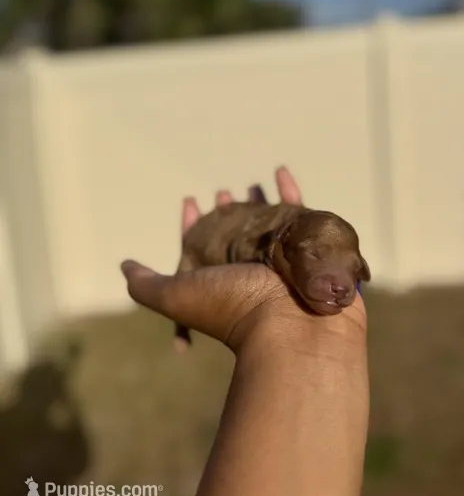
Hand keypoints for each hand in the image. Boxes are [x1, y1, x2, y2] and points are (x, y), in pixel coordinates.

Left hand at [120, 166, 365, 353]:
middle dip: (227, 211)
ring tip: (252, 184)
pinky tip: (279, 171)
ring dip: (257, 200)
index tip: (190, 200)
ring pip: (266, 220)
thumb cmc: (233, 307)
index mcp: (219, 276)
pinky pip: (298, 210)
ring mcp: (278, 254)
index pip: (199, 243)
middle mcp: (248, 266)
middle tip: (223, 192)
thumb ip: (146, 284)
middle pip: (235, 231)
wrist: (291, 325)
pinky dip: (288, 190)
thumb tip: (124, 266)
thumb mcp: (177, 296)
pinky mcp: (306, 244)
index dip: (192, 223)